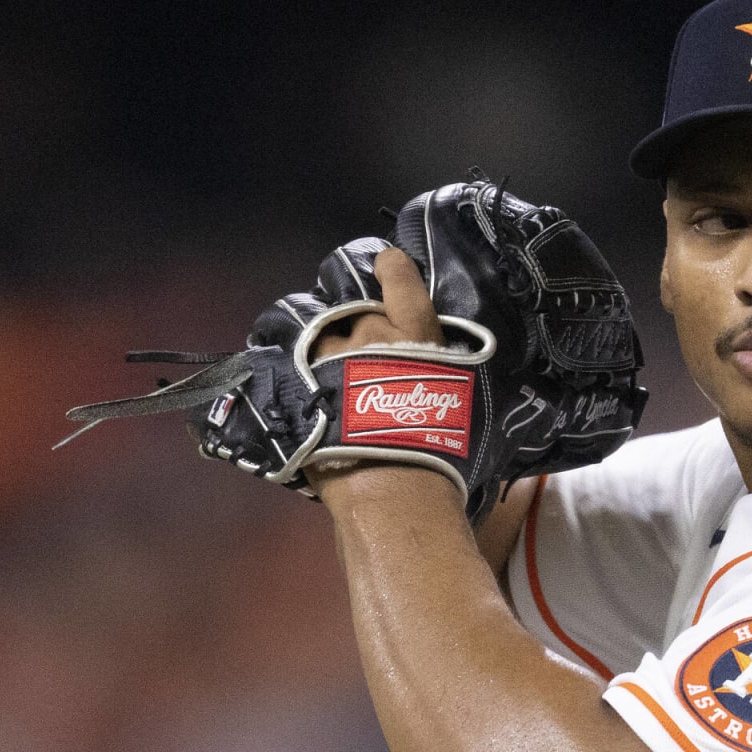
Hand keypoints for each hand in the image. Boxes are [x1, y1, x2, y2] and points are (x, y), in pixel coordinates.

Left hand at [309, 247, 451, 496]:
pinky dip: (294, 375)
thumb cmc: (440, 452)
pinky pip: (292, 365)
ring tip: (327, 379)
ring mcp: (331, 354)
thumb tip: (437, 384)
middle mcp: (372, 331)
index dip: (390, 267)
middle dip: (356, 328)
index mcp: (418, 333)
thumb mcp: (458, 404)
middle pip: (356, 311)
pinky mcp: (302, 382)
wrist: (392, 487)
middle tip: (361, 356)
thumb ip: (438, 377)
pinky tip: (298, 389)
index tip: (384, 264)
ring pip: (320, 335)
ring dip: (323, 351)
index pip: (400, 276)